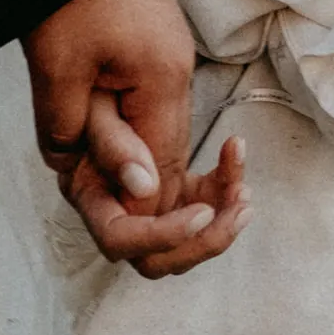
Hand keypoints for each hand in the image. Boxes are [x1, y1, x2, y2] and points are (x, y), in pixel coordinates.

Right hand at [56, 94, 249, 278]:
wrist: (107, 74)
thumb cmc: (94, 87)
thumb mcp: (100, 106)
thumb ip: (114, 145)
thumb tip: (142, 185)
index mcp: (89, 193)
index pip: (118, 238)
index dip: (161, 236)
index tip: (201, 215)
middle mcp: (114, 208)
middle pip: (156, 260)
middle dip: (203, 243)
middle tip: (239, 209)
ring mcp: (146, 205)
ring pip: (186, 242)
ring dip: (222, 221)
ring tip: (244, 187)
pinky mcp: (171, 192)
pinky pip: (203, 205)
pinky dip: (225, 185)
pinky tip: (234, 153)